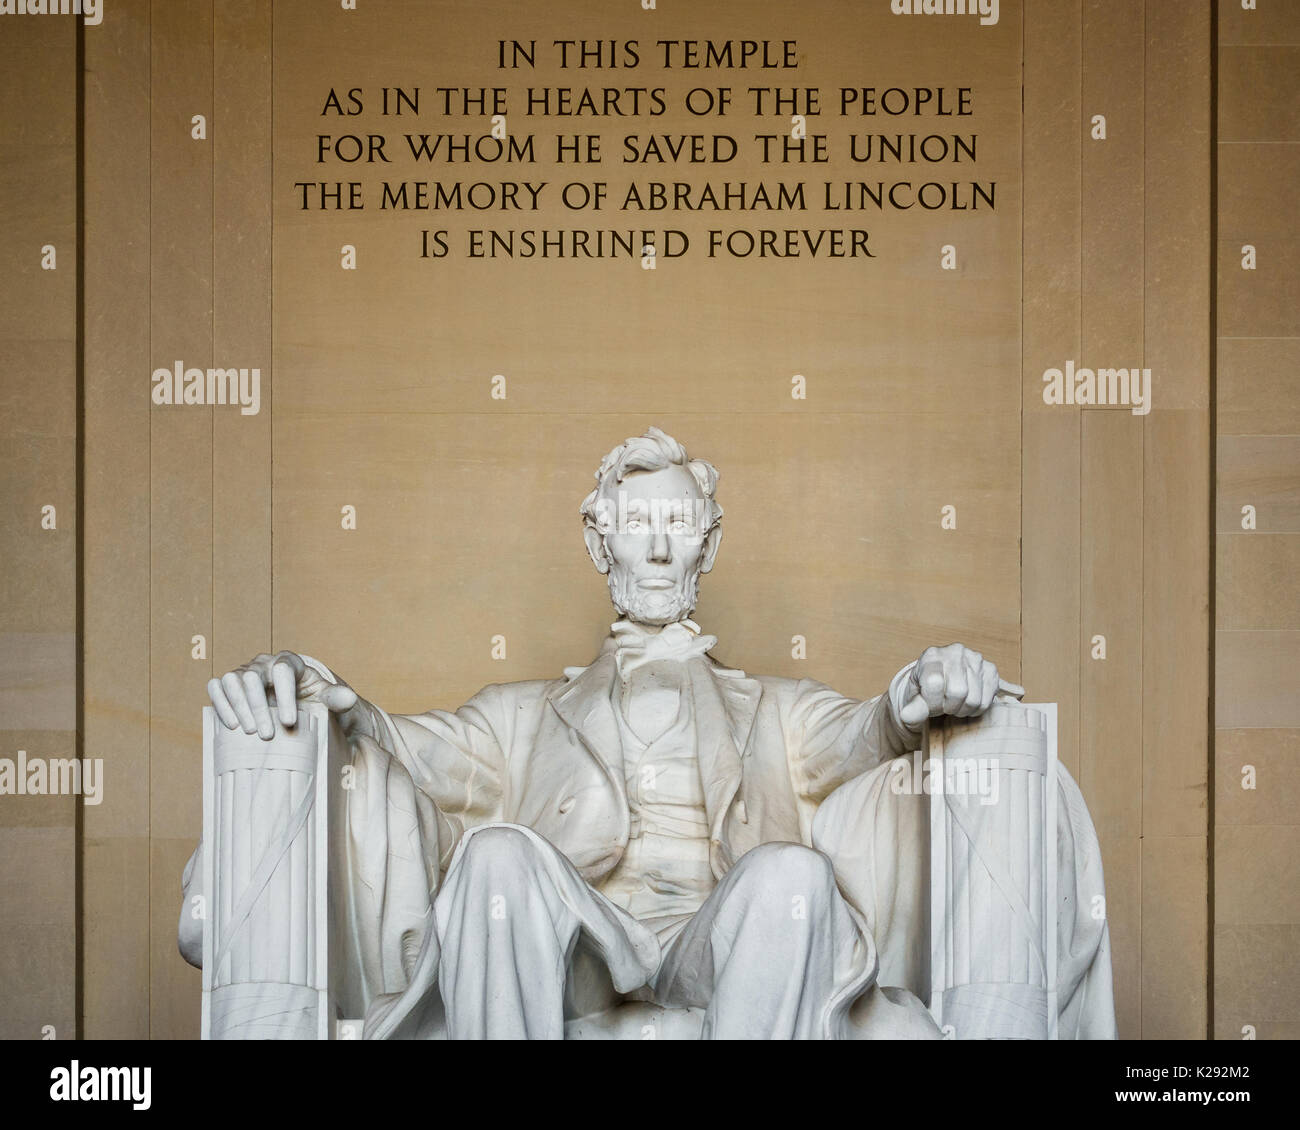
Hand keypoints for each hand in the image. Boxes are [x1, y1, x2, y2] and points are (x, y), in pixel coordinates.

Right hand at [207, 651, 357, 738]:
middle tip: (267, 735)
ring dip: (239, 707)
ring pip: (232, 681)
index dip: (285, 695)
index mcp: (288, 662)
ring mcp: (243, 673)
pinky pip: (216, 687)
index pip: (283, 670)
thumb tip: (349, 698)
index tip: (289, 722)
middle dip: (259, 707)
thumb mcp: (327, 698)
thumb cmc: (312, 699)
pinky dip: (221, 703)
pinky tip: (231, 725)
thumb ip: (336, 697)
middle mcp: (263, 664)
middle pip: (253, 677)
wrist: (296, 705)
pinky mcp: (228, 685)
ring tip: (250, 732)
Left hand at [896, 643, 1023, 728]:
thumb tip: (907, 716)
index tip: (929, 704)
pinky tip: (966, 701)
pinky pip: (987, 700)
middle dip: (948, 707)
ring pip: (974, 699)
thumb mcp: (913, 698)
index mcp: (931, 655)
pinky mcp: (990, 669)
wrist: (940, 681)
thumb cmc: (925, 690)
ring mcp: (975, 658)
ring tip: (954, 703)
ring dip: (962, 710)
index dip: (932, 702)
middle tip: (943, 705)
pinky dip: (976, 709)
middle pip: (958, 692)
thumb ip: (913, 708)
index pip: (935, 683)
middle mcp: (955, 652)